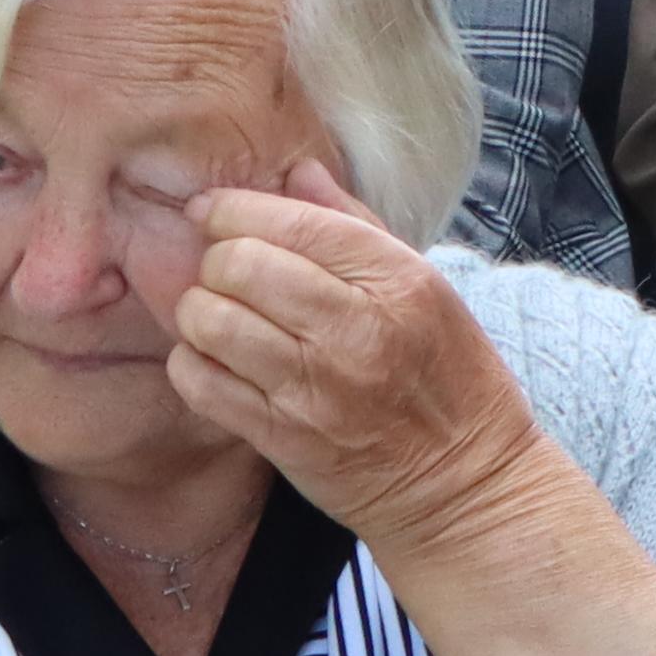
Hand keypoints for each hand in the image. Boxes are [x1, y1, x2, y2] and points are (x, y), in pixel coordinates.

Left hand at [172, 175, 549, 551]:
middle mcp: (357, 330)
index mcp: (399, 282)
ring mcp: (317, 389)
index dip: (233, 208)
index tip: (212, 212)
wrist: (464, 483)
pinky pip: (201, 384)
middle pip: (241, 265)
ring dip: (199, 312)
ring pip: (212, 321)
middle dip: (216, 260)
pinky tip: (213, 360)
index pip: (294, 221)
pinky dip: (191, 364)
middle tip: (224, 271)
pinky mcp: (284, 438)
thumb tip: (297, 172)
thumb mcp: (428, 287)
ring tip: (216, 316)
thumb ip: (356, 225)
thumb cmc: (450, 378)